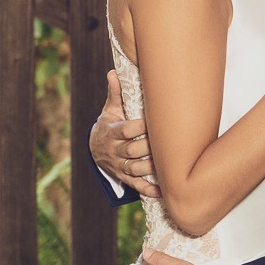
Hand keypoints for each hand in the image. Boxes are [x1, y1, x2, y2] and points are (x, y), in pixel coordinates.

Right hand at [89, 71, 157, 197]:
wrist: (95, 150)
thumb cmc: (109, 125)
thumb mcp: (109, 110)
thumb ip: (115, 94)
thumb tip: (113, 72)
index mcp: (112, 132)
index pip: (125, 130)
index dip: (138, 127)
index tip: (153, 122)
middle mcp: (114, 151)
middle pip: (131, 150)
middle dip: (148, 147)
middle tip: (167, 142)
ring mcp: (119, 165)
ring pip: (135, 169)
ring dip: (151, 168)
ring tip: (170, 164)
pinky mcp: (124, 177)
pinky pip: (136, 186)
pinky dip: (149, 189)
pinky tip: (164, 191)